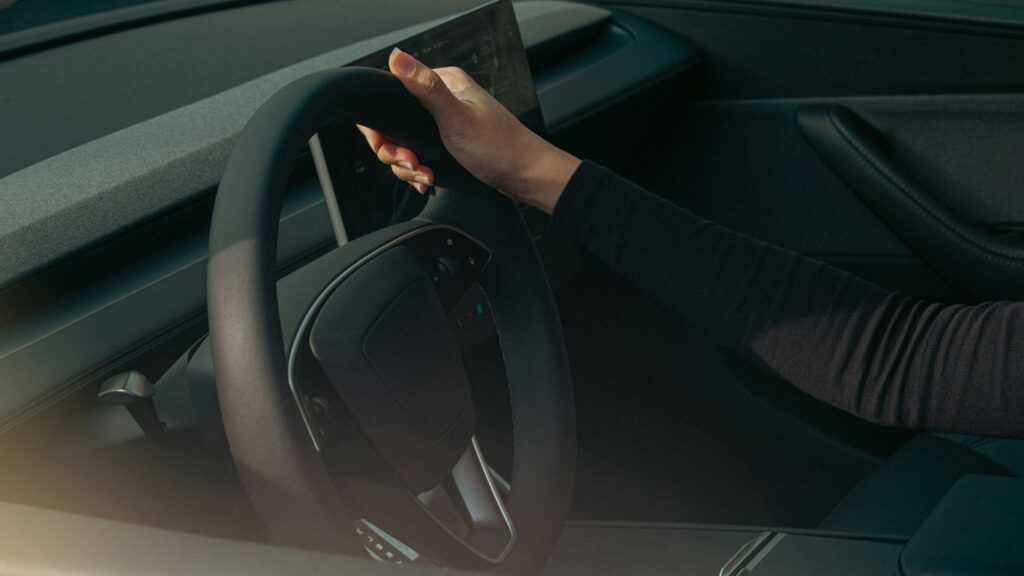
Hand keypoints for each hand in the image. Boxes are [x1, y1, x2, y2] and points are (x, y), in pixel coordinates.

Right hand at [357, 48, 579, 213]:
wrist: (526, 177)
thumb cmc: (500, 148)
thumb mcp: (457, 117)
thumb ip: (426, 88)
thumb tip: (397, 57)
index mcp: (444, 83)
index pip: (392, 93)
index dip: (382, 125)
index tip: (391, 145)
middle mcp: (443, 99)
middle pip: (395, 124)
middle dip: (397, 152)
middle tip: (413, 165)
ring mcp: (445, 123)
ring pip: (406, 144)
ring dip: (409, 166)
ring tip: (426, 176)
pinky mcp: (449, 144)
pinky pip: (420, 156)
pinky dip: (419, 171)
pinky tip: (429, 180)